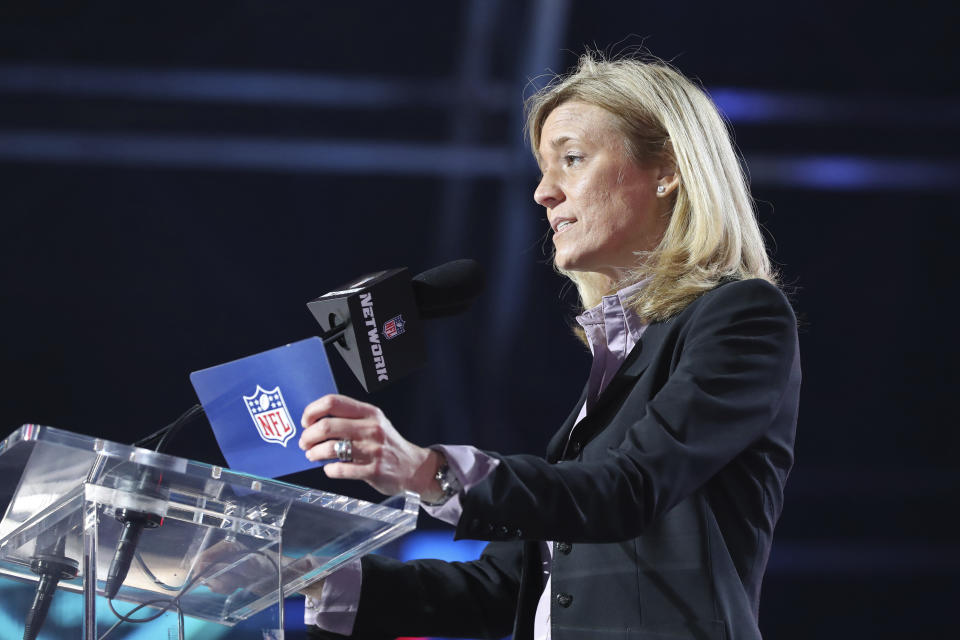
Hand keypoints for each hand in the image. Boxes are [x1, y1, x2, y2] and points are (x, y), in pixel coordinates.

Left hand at [299, 394, 443, 500]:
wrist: (413, 467)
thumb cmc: (387, 444)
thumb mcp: (374, 423)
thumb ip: (350, 419)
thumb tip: (315, 422)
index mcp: (369, 413)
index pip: (333, 402)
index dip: (313, 411)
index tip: (306, 421)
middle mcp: (372, 428)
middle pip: (327, 426)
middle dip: (309, 436)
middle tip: (305, 442)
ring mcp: (373, 450)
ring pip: (331, 448)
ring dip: (315, 453)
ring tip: (312, 455)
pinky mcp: (373, 470)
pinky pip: (341, 469)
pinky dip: (329, 470)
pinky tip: (330, 468)